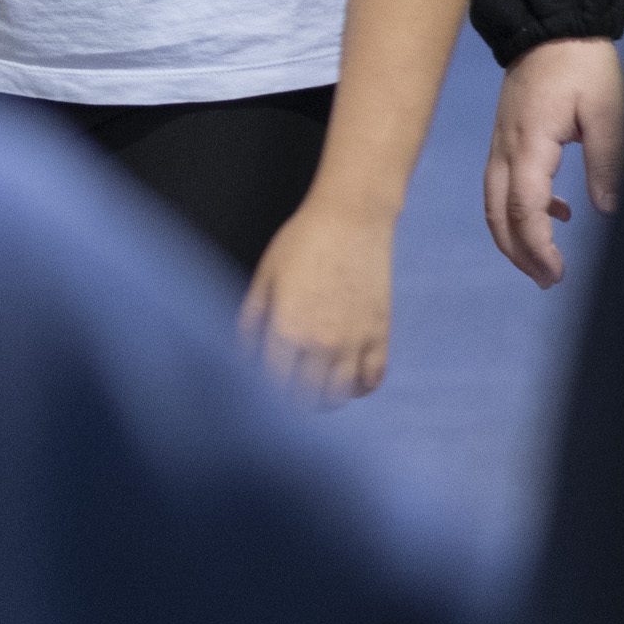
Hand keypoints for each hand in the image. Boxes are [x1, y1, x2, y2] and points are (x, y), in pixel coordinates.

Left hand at [242, 192, 395, 402]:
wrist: (352, 221)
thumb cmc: (300, 244)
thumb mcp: (264, 279)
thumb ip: (251, 321)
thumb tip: (242, 356)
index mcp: (287, 329)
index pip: (272, 385)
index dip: (262, 394)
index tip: (256, 393)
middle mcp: (322, 342)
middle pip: (306, 398)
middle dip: (290, 402)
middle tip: (282, 395)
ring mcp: (355, 341)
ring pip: (338, 396)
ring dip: (322, 399)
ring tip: (309, 389)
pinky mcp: (380, 335)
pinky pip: (370, 380)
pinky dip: (356, 387)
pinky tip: (342, 378)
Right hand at [483, 37, 623, 287]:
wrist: (549, 26)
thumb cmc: (581, 68)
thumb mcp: (606, 111)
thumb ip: (606, 160)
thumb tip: (607, 210)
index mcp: (529, 145)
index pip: (523, 207)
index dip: (537, 244)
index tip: (557, 272)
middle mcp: (505, 150)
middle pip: (497, 212)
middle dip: (518, 251)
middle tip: (547, 280)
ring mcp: (500, 144)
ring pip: (493, 202)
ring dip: (514, 236)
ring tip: (544, 262)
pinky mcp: (506, 138)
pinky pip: (502, 185)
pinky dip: (522, 209)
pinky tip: (559, 213)